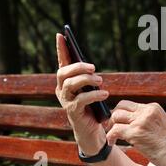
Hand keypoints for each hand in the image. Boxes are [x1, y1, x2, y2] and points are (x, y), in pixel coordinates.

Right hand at [55, 33, 108, 154]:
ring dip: (87, 80)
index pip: (62, 63)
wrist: (91, 131)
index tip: (61, 35)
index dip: (61, 49)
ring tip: (100, 81)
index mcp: (66, 82)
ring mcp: (65, 101)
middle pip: (63, 73)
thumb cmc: (92, 107)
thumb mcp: (90, 89)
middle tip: (93, 67)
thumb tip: (91, 68)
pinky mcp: (72, 112)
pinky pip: (81, 100)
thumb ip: (87, 78)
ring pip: (70, 85)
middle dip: (77, 67)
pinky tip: (104, 94)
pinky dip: (94, 95)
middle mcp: (62, 90)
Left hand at [106, 100, 165, 165]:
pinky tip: (112, 143)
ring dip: (111, 127)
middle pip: (120, 106)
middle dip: (114, 117)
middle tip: (112, 128)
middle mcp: (146, 111)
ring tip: (113, 137)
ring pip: (116, 116)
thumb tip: (130, 121)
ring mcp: (140, 121)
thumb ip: (146, 119)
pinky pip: (115, 130)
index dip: (121, 112)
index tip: (118, 122)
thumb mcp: (160, 123)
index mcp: (153, 107)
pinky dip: (110, 137)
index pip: (130, 104)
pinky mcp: (135, 132)